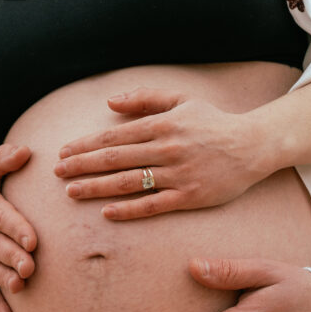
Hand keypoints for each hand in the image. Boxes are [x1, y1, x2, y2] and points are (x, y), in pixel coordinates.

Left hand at [54, 88, 276, 219]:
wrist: (254, 145)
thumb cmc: (213, 122)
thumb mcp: (181, 100)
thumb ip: (145, 99)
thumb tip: (110, 102)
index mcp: (163, 125)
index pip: (114, 136)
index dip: (85, 144)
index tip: (63, 152)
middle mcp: (167, 148)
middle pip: (115, 158)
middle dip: (82, 165)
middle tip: (56, 172)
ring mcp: (178, 174)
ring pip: (129, 182)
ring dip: (96, 187)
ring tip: (71, 192)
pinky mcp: (190, 196)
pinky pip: (153, 205)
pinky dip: (128, 209)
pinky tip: (106, 212)